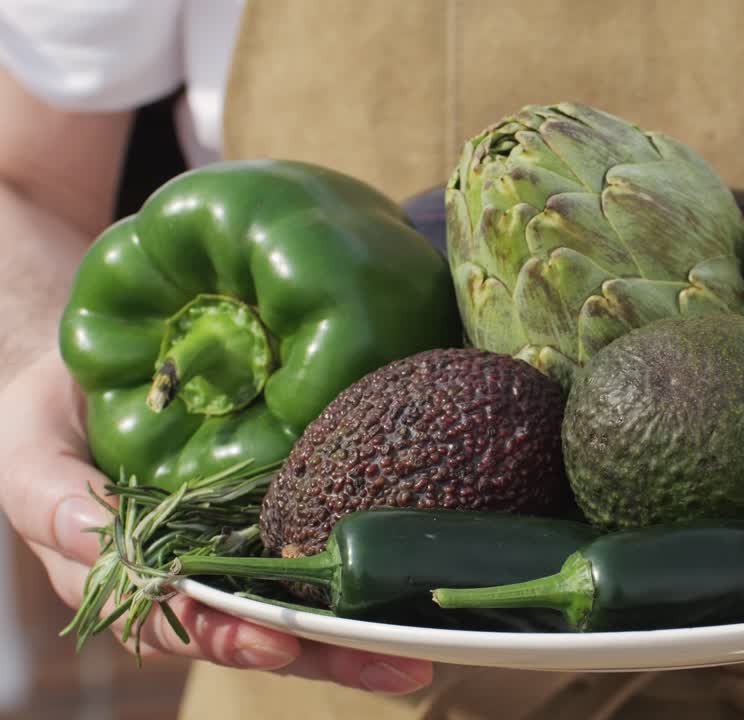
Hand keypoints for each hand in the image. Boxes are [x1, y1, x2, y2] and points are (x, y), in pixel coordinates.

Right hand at [0, 350, 433, 693]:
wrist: (86, 366)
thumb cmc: (43, 419)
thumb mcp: (28, 453)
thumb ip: (49, 496)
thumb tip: (89, 530)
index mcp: (128, 582)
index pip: (182, 627)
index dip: (229, 639)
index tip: (276, 645)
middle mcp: (189, 575)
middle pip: (259, 630)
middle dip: (324, 653)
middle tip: (390, 665)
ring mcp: (235, 544)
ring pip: (297, 600)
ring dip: (356, 629)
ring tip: (416, 647)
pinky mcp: (270, 507)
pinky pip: (312, 540)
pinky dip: (359, 562)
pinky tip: (408, 575)